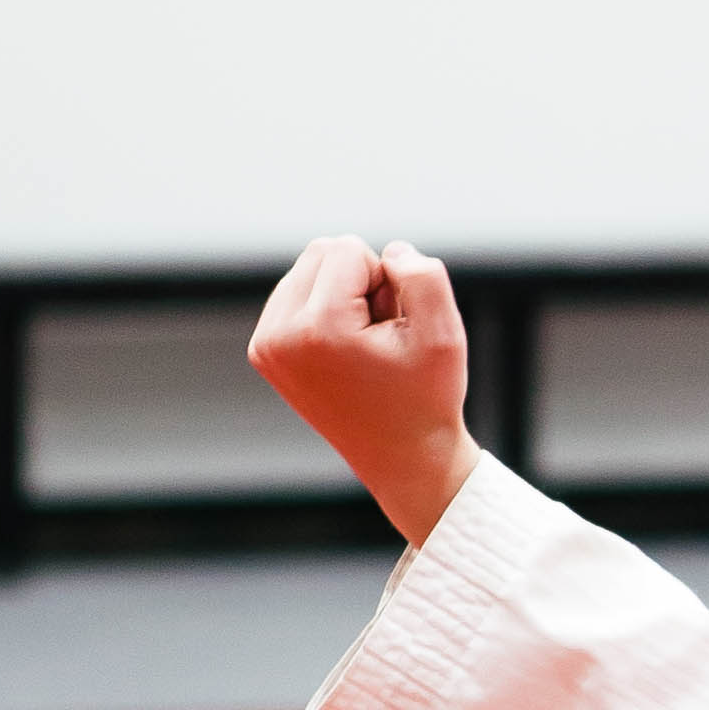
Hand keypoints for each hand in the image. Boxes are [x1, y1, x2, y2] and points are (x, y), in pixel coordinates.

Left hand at [249, 237, 477, 545]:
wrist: (404, 460)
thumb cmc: (426, 399)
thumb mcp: (444, 335)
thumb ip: (423, 275)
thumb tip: (389, 251)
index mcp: (318, 330)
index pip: (349, 249)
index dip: (386, 282)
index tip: (393, 331)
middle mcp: (279, 336)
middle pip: (321, 251)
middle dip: (360, 283)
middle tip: (380, 338)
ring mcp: (265, 345)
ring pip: (308, 269)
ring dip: (344, 295)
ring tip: (364, 347)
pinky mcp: (264, 350)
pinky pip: (295, 294)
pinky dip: (325, 309)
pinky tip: (345, 351)